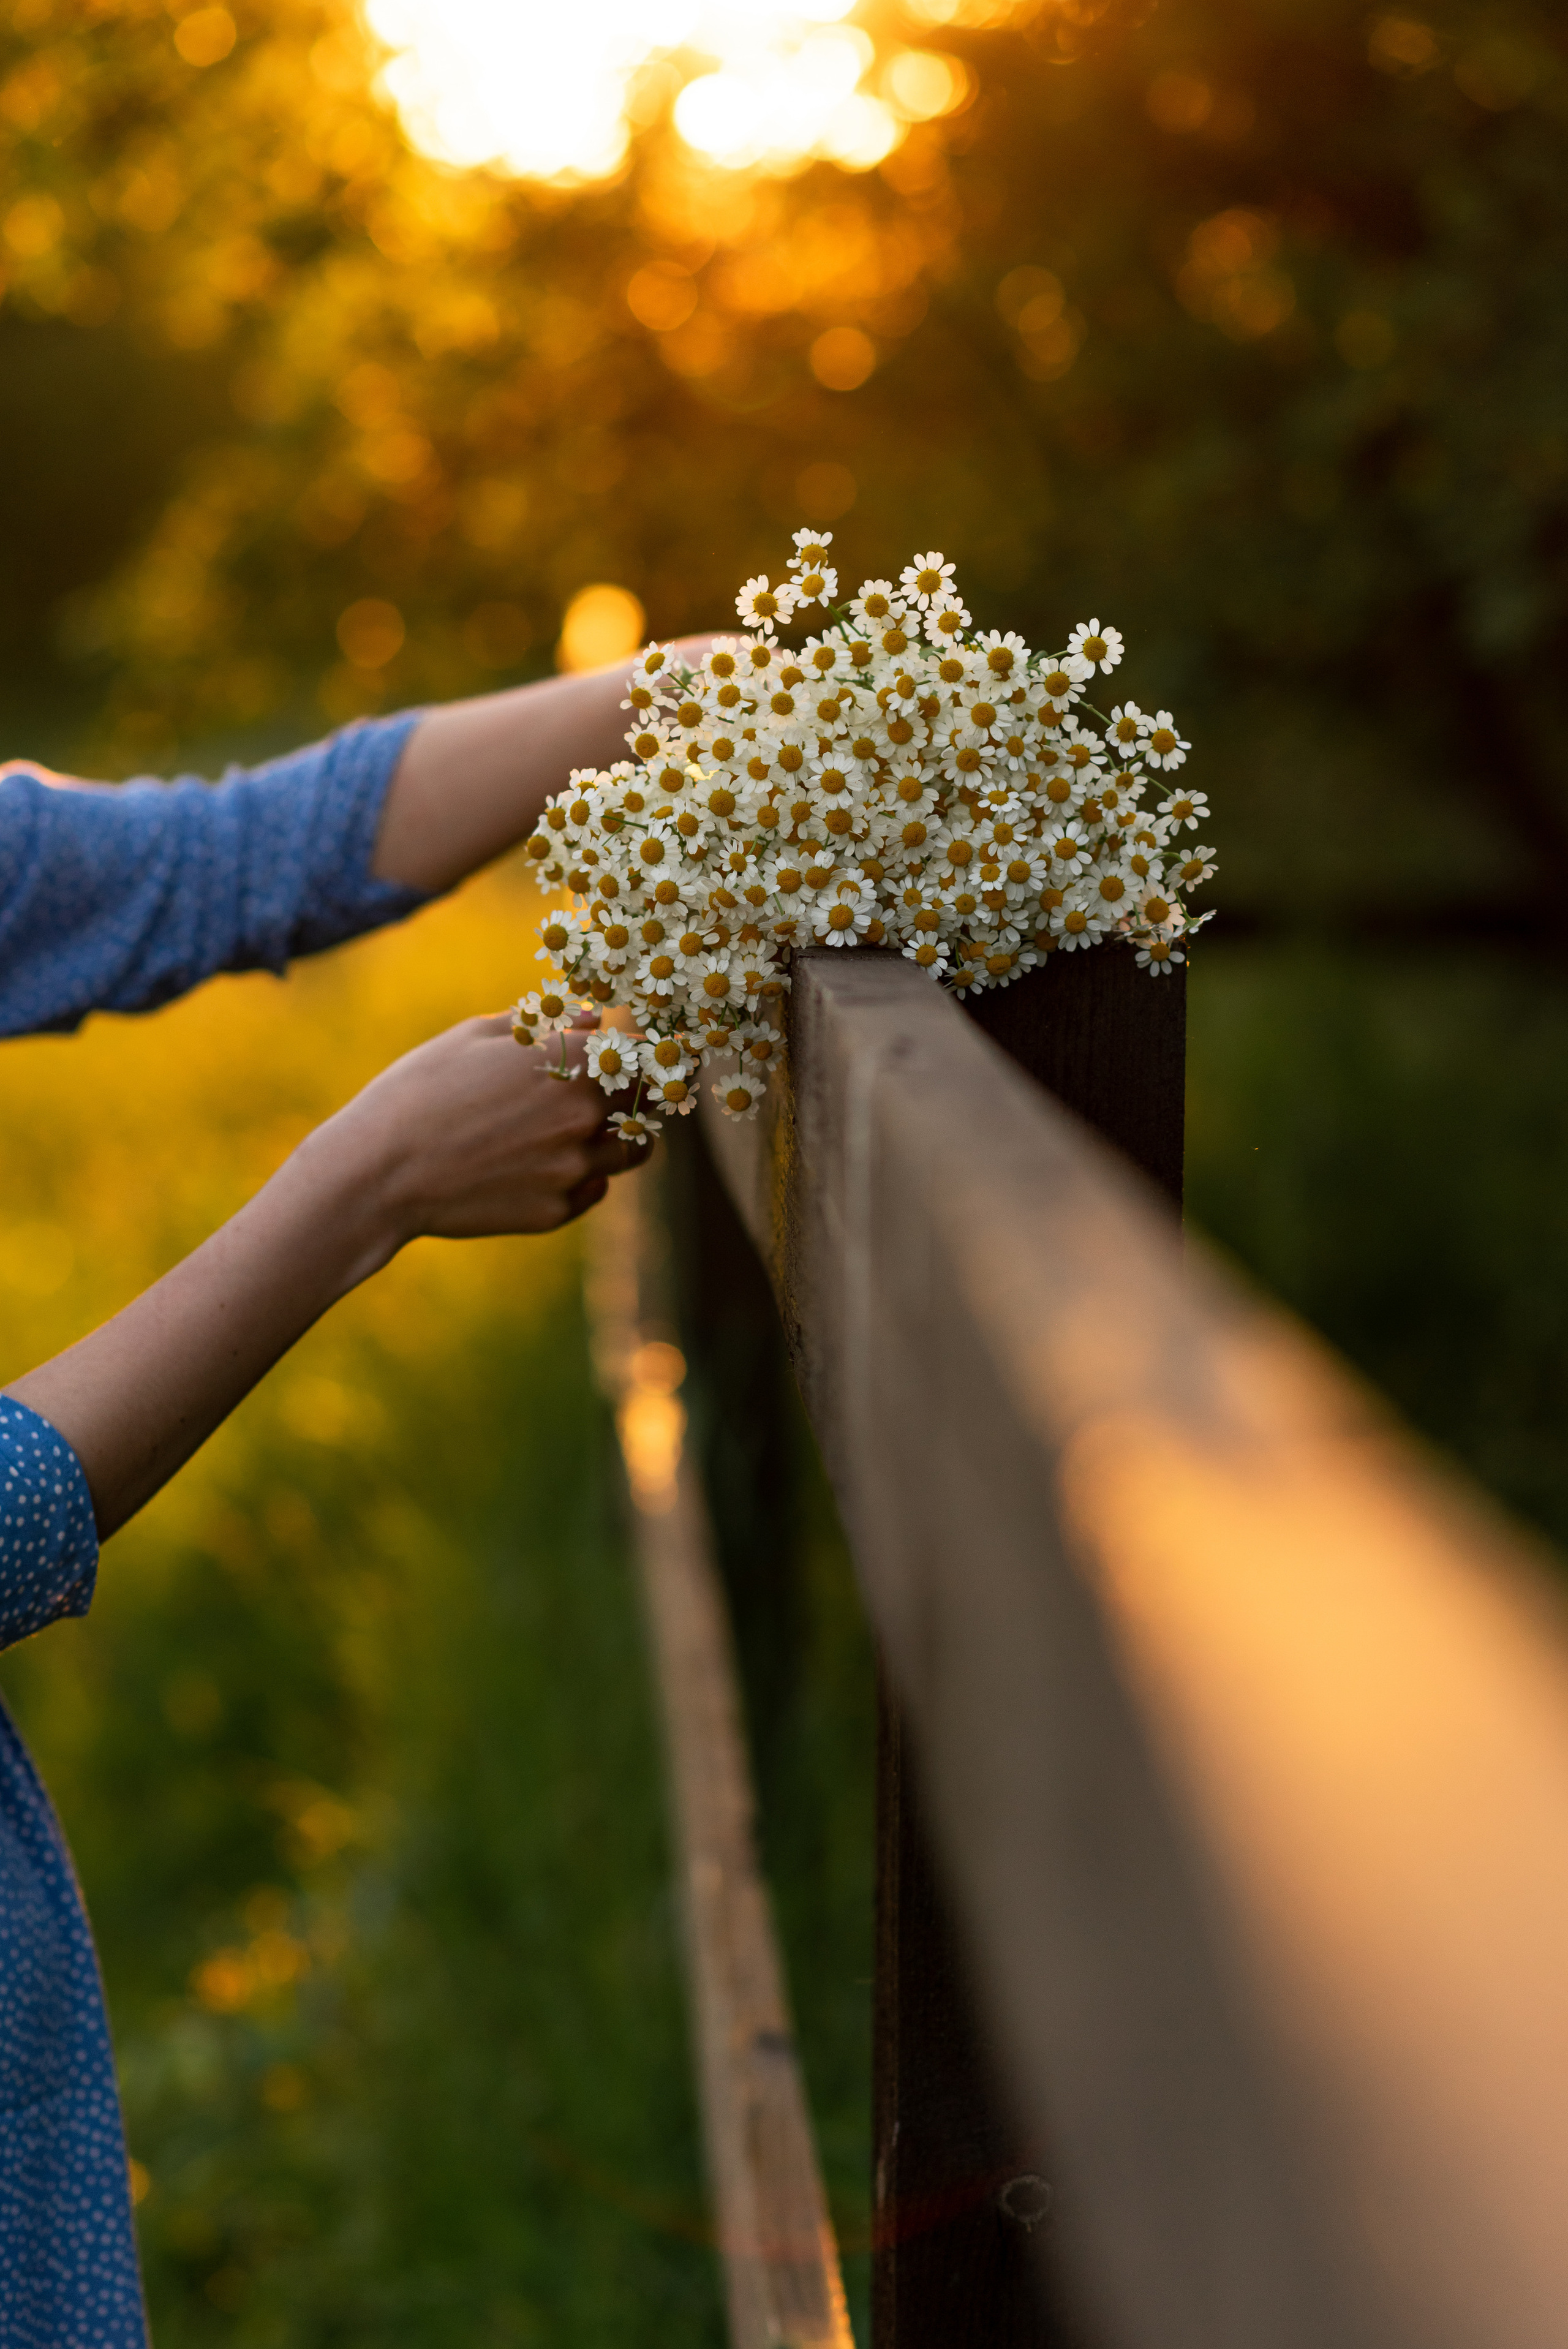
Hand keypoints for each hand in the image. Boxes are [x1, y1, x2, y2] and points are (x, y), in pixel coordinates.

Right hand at [316, 1013, 647, 1249]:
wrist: (377, 1173)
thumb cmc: (419, 1091)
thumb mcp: (475, 1037)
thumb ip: (544, 1024)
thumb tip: (594, 1018)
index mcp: (568, 1062)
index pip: (642, 1051)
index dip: (642, 1048)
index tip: (634, 1048)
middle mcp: (582, 1116)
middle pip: (647, 1100)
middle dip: (638, 1090)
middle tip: (620, 1086)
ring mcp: (572, 1169)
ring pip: (632, 1151)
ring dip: (621, 1135)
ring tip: (590, 1125)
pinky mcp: (556, 1211)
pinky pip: (594, 1189)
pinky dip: (585, 1175)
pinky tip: (551, 1162)